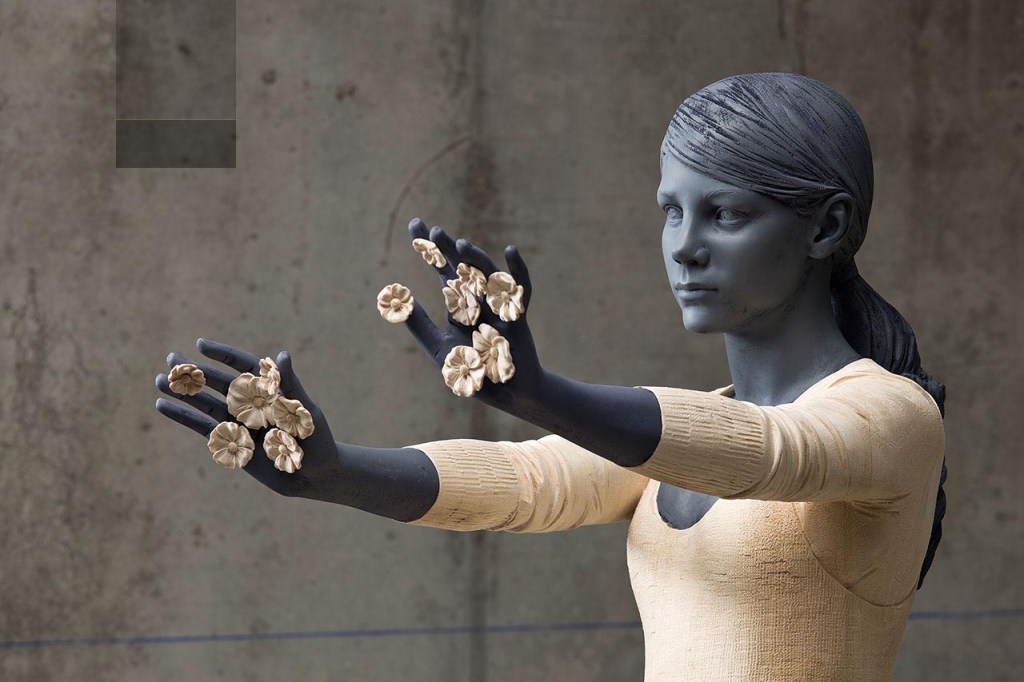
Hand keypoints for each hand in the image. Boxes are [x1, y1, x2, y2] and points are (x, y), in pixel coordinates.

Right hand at [155, 339, 340, 498]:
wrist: (313, 474)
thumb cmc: (315, 438)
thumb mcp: (303, 410)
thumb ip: (289, 385)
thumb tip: (282, 354)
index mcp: (268, 389)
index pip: (242, 365)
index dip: (222, 355)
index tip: (201, 345)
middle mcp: (249, 402)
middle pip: (217, 382)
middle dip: (195, 372)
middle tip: (171, 359)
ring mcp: (237, 421)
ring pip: (204, 403)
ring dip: (182, 392)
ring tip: (158, 380)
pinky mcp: (230, 441)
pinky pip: (201, 426)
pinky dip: (182, 416)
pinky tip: (162, 405)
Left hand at [403, 217, 542, 411]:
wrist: (507, 395)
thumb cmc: (474, 373)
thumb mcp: (439, 349)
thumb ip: (420, 325)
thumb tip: (398, 299)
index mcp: (459, 306)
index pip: (442, 271)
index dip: (430, 250)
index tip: (415, 226)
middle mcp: (478, 301)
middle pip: (463, 267)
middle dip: (448, 249)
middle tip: (432, 232)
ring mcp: (498, 308)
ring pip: (487, 276)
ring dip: (474, 259)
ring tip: (459, 245)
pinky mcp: (517, 319)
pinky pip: (520, 291)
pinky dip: (517, 271)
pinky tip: (510, 251)